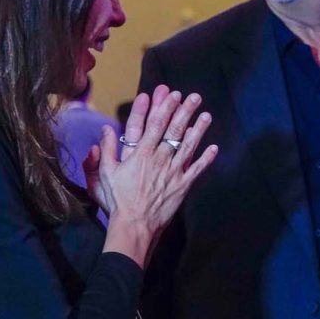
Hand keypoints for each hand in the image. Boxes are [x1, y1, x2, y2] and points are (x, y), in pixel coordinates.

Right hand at [92, 85, 217, 266]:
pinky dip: (206, 159)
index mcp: (141, 154)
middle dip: (183, 111)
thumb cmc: (118, 200)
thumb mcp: (105, 174)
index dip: (163, 107)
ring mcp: (173, 172)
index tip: (170, 94)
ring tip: (206, 114)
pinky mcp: (182, 186)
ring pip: (188, 146)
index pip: (154, 125)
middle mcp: (159, 159)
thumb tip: (105, 130)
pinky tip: (215, 147)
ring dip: (198, 129)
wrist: (135, 224)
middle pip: (174, 130)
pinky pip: (197, 170)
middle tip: (193, 96)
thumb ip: (106, 150)